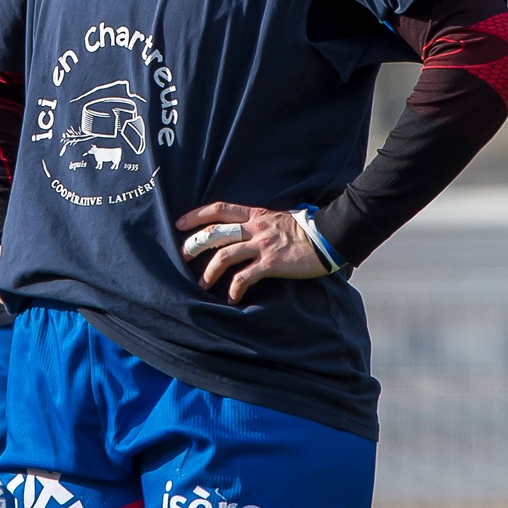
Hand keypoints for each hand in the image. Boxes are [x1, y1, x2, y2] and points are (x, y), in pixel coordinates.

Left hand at [176, 203, 326, 303]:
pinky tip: (232, 298)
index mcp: (255, 215)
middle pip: (215, 233)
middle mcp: (255, 228)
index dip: (197, 215)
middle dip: (194, 245)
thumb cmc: (305, 230)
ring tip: (202, 285)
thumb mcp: (278, 218)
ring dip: (210, 273)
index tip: (179, 224)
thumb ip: (259, 222)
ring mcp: (262, 245)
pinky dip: (234, 289)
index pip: (219, 209)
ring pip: (224, 256)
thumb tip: (244, 230)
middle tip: (183, 257)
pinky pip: (245, 277)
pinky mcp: (271, 263)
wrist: (328, 237)